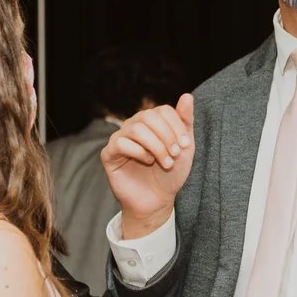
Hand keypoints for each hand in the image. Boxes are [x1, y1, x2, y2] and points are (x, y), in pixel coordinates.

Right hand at [103, 95, 196, 239]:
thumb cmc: (171, 174)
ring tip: (165, 163)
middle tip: (175, 155)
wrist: (158, 200)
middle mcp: (134, 126)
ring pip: (136, 129)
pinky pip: (120, 143)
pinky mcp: (109, 154)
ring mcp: (119, 138)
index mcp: (152, 122)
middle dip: (166, 136)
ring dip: (156, 146)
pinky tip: (148, 162)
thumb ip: (185, 121)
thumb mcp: (185, 147)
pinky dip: (139, 152)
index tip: (185, 145)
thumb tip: (187, 95)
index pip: (163, 110)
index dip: (176, 126)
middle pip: (149, 116)